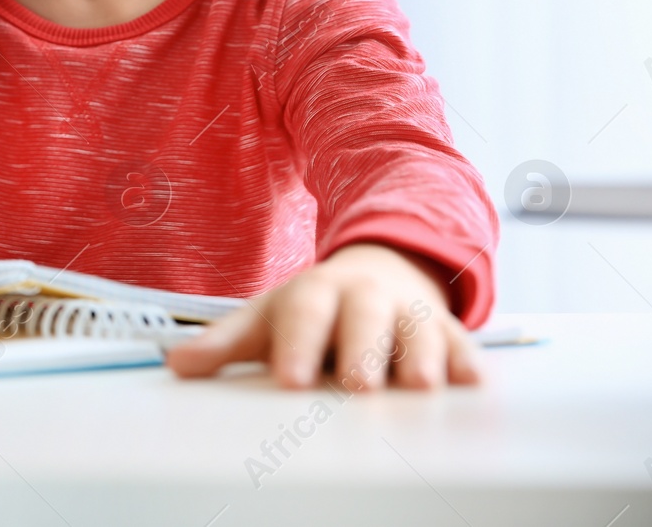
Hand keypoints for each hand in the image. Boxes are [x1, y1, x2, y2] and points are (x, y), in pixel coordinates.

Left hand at [167, 243, 480, 390]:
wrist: (380, 265)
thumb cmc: (316, 307)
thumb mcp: (268, 317)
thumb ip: (226, 344)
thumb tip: (178, 365)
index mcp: (316, 294)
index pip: (303, 317)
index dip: (296, 347)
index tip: (288, 380)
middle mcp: (365, 299)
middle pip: (364, 322)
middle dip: (361, 351)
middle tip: (357, 383)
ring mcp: (408, 312)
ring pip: (417, 331)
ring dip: (419, 356)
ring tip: (419, 385)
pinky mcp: (445, 330)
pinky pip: (461, 344)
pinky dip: (468, 363)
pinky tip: (474, 383)